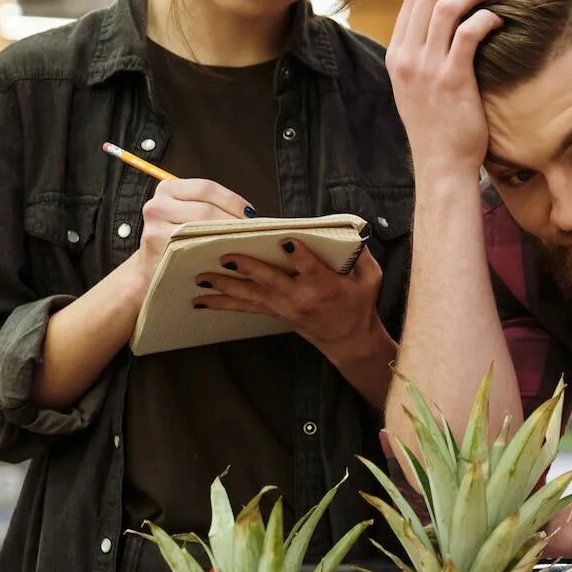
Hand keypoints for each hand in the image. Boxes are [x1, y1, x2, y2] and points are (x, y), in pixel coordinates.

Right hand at [123, 177, 254, 293]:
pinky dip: (213, 251)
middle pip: (206, 209)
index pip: (207, 188)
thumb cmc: (177, 240)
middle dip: (233, 221)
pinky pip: (193, 248)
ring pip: (201, 228)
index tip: (251, 214)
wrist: (152, 269)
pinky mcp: (158, 252)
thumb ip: (211, 207)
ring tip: (244, 244)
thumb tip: (250, 213)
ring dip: (227, 236)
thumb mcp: (188, 214)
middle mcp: (157, 205)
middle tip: (253, 233)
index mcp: (168, 189)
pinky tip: (227, 256)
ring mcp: (154, 228)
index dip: (233, 201)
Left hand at [192, 243, 389, 363]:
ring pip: (249, 295)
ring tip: (200, 280)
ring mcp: (283, 307)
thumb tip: (353, 232)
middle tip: (226, 257)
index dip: (299, 254)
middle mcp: (299, 297)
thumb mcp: (371, 277)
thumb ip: (362, 254)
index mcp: (324, 285)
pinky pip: (245, 307)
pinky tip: (201, 301)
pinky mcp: (274, 312)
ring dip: (224, 287)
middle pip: (269, 280)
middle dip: (247, 268)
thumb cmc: (359, 304)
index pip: (309, 266)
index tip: (286, 241)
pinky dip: (222, 304)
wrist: (349, 340)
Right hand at [385, 0, 503, 176]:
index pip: (412, 2)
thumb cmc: (438, 129)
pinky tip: (499, 22)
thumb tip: (445, 32)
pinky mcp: (452, 79)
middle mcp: (407, 58)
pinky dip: (485, 19)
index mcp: (396, 57)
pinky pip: (468, 32)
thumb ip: (422, 60)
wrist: (441, 165)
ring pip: (446, 7)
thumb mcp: (416, 90)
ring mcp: (427, 68)